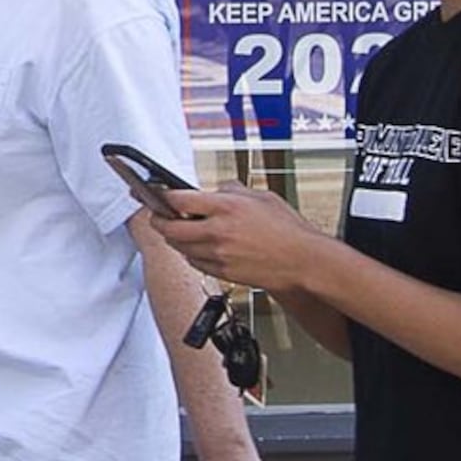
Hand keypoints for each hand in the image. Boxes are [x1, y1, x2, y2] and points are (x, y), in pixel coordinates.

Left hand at [147, 182, 328, 294]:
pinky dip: (190, 254)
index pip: (178, 200)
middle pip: (169, 228)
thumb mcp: (261, 196)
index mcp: (226, 207)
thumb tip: (217, 188)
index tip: (160, 195)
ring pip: (179, 247)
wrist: (302, 261)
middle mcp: (217, 232)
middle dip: (159, 221)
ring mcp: (218, 254)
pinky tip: (197, 247)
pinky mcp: (221, 272)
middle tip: (158, 216)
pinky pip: (194, 262)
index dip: (164, 197)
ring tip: (178, 230)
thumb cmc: (288, 230)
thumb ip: (234, 190)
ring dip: (174, 238)